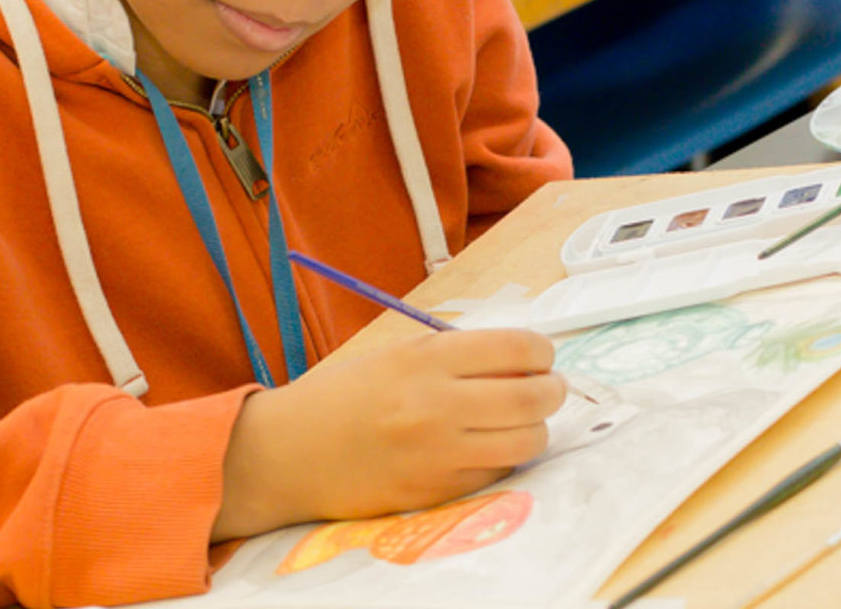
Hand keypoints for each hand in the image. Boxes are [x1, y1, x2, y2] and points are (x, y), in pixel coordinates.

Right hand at [213, 329, 565, 538]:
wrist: (288, 454)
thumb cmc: (341, 396)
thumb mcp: (396, 356)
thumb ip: (455, 356)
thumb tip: (521, 361)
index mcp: (426, 360)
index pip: (518, 349)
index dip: (542, 353)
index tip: (541, 358)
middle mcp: (438, 405)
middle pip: (534, 398)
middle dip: (552, 391)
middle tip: (548, 390)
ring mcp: (439, 454)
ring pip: (527, 442)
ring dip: (535, 429)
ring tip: (522, 423)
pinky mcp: (436, 492)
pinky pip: (497, 474)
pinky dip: (503, 460)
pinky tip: (487, 449)